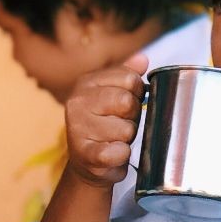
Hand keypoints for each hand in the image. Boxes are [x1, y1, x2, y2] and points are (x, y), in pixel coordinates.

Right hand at [62, 55, 146, 188]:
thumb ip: (127, 75)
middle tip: (120, 123)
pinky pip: (119, 152)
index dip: (137, 93)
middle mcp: (78, 102)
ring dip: (127, 139)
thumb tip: (142, 59)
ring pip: (126, 129)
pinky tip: (113, 154)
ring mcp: (79, 128)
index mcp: (86, 82)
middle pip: (127, 102)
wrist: (87, 162)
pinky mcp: (85, 154)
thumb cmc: (104, 125)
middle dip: (132, 116)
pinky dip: (122, 155)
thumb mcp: (113, 95)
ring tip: (115, 140)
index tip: (127, 104)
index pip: (130, 79)